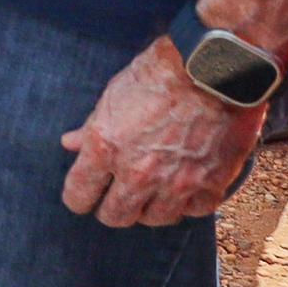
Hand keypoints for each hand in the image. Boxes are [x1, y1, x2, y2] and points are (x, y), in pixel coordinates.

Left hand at [58, 36, 270, 228]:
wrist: (216, 68)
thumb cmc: (161, 73)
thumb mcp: (114, 94)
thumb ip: (91, 127)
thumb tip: (71, 144)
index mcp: (105, 147)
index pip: (79, 195)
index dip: (78, 198)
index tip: (83, 196)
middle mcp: (138, 172)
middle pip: (115, 216)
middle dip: (111, 208)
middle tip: (116, 196)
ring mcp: (176, 182)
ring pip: (154, 219)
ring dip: (149, 207)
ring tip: (151, 192)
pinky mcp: (211, 184)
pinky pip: (193, 211)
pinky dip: (188, 202)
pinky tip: (185, 187)